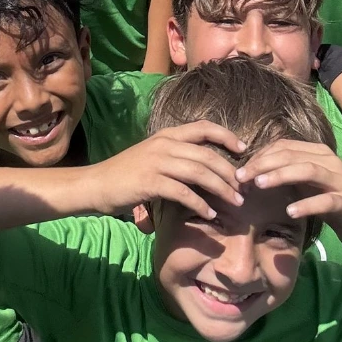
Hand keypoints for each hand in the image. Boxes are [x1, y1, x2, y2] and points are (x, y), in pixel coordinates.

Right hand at [88, 122, 245, 218]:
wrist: (96, 184)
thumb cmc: (126, 174)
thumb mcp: (153, 158)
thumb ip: (176, 158)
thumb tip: (205, 170)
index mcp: (166, 135)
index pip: (203, 127)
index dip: (227, 136)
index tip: (244, 149)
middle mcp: (164, 145)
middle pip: (207, 154)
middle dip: (230, 172)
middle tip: (244, 189)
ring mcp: (157, 162)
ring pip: (199, 172)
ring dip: (221, 189)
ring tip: (235, 203)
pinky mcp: (151, 182)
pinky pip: (184, 193)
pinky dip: (200, 204)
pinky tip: (210, 215)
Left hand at [235, 139, 341, 254]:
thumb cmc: (333, 204)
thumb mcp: (308, 185)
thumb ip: (287, 175)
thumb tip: (252, 173)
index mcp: (319, 153)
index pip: (283, 147)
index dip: (259, 156)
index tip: (240, 170)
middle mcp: (330, 161)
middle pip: (291, 155)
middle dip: (262, 164)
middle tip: (240, 177)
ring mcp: (340, 180)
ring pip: (307, 170)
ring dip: (280, 176)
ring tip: (259, 185)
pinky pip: (325, 201)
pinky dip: (306, 204)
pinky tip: (290, 212)